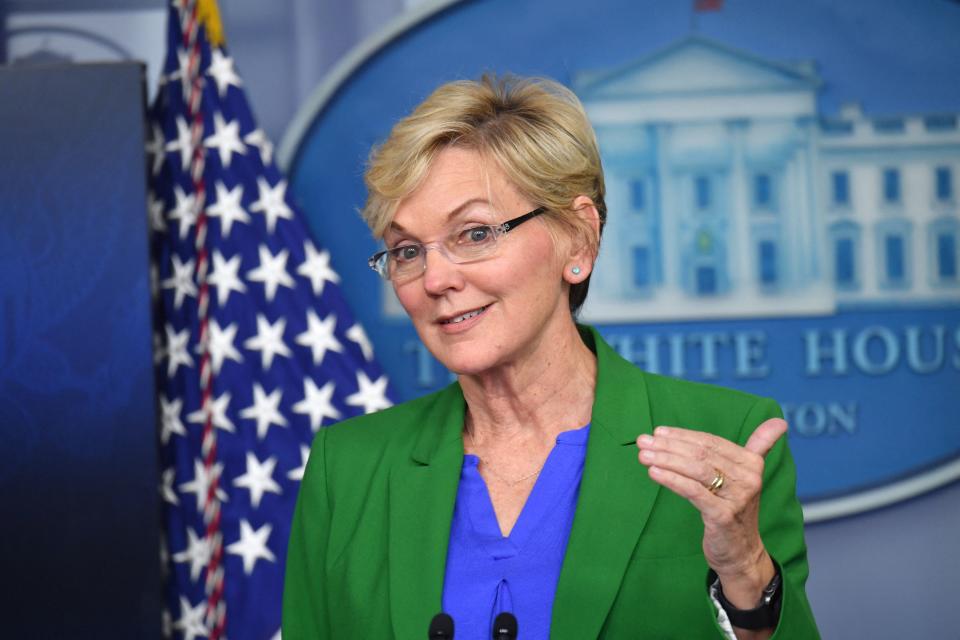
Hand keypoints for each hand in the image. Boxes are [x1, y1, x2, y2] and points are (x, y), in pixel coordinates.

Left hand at [636, 418, 786, 608]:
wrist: (742, 553)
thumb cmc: (736, 509)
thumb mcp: (747, 476)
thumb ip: (760, 446)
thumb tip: (779, 421)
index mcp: (752, 464)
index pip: (711, 442)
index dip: (682, 435)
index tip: (658, 432)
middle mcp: (748, 478)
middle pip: (701, 454)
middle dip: (668, 445)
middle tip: (643, 441)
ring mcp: (737, 498)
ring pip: (695, 470)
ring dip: (665, 459)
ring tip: (643, 454)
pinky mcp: (723, 516)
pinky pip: (692, 491)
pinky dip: (671, 479)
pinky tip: (653, 472)